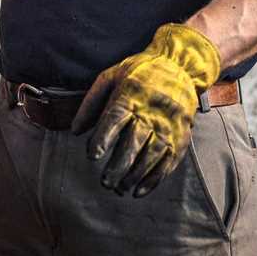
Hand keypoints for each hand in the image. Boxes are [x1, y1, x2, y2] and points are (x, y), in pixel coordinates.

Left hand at [71, 23, 220, 197]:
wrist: (180, 65)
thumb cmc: (140, 71)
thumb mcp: (111, 76)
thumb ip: (91, 102)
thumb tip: (75, 131)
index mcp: (131, 94)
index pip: (116, 118)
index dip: (103, 138)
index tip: (93, 155)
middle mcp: (151, 111)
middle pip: (134, 141)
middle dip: (119, 165)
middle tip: (105, 182)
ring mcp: (169, 124)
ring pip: (152, 155)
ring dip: (135, 175)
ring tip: (120, 188)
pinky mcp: (181, 135)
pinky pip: (168, 161)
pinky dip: (154, 179)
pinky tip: (140, 190)